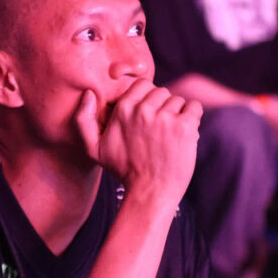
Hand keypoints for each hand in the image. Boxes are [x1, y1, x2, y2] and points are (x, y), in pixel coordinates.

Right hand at [76, 80, 201, 204]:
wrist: (150, 192)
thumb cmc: (123, 170)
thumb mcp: (94, 148)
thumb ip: (83, 120)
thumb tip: (89, 93)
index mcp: (123, 109)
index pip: (143, 84)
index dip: (148, 99)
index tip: (149, 117)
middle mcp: (143, 110)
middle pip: (162, 92)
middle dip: (163, 108)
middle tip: (160, 131)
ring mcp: (165, 118)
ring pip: (178, 100)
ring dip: (178, 115)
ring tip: (171, 136)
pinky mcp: (184, 127)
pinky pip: (194, 108)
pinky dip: (193, 118)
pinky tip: (185, 134)